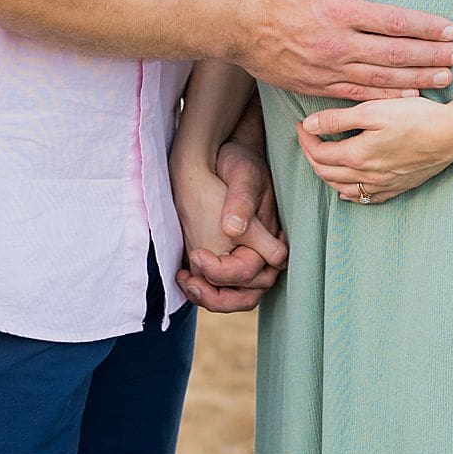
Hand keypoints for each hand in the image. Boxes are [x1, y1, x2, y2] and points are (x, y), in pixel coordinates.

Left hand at [172, 142, 287, 312]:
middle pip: (244, 296)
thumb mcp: (243, 174)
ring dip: (207, 297)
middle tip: (189, 283)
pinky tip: (182, 276)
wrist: (227, 156)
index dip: (223, 271)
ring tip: (183, 281)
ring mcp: (244, 260)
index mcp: (270, 239)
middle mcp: (260, 256)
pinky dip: (202, 289)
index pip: (250, 272)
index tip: (197, 255)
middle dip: (216, 297)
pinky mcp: (227, 258)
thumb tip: (233, 228)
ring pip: (231, 296)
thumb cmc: (239, 162)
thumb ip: (242, 201)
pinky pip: (219, 288)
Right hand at [237, 0, 452, 99]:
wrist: (236, 24)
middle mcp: (339, 45)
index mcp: (340, 12)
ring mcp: (329, 70)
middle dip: (433, 56)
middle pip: (397, 54)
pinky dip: (387, 98)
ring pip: (383, 78)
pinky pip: (360, 96)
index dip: (426, 27)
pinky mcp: (318, 87)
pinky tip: (409, 99)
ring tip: (446, 79)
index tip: (450, 29)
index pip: (395, 22)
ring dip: (418, 79)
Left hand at [296, 95, 452, 203]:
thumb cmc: (414, 117)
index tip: (301, 125)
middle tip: (308, 139)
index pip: (319, 154)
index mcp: (357, 155)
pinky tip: (348, 184)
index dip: (305, 139)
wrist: (450, 134)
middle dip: (312, 156)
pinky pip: (365, 198)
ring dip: (327, 174)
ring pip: (343, 188)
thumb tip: (309, 125)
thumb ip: (338, 119)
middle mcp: (367, 176)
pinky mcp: (397, 188)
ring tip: (323, 157)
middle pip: (326, 173)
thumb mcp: (372, 110)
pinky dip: (349, 192)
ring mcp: (382, 185)